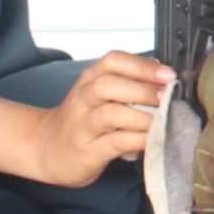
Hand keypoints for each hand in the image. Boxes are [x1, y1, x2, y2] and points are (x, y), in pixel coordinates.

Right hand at [34, 51, 173, 186]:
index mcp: (88, 80)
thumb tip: (166, 82)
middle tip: (167, 98)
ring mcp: (82, 126)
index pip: (112, 61)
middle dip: (142, 89)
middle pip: (108, 84)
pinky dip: (136, 139)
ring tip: (161, 120)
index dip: (142, 66)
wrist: (46, 149)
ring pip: (110, 114)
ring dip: (142, 116)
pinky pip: (114, 143)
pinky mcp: (87, 152)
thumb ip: (124, 86)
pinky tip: (150, 139)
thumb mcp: (97, 96)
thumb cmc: (83, 120)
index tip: (167, 74)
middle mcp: (82, 100)